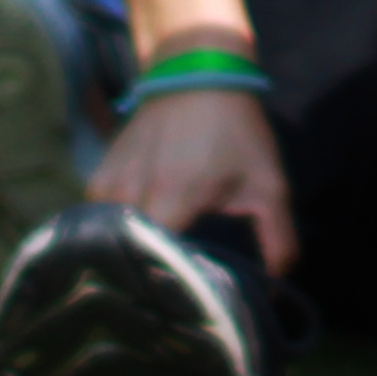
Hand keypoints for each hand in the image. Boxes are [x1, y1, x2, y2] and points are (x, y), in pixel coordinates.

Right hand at [96, 76, 295, 276]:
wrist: (195, 72)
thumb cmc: (236, 131)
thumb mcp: (269, 184)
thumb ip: (279, 238)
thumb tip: (276, 287)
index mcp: (174, 195)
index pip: (155, 260)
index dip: (169, 285)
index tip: (185, 303)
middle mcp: (131, 191)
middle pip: (128, 254)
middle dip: (146, 277)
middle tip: (169, 294)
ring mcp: (108, 181)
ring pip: (108, 237)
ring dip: (128, 253)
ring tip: (150, 270)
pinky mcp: (99, 173)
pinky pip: (98, 217)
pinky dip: (113, 230)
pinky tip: (134, 238)